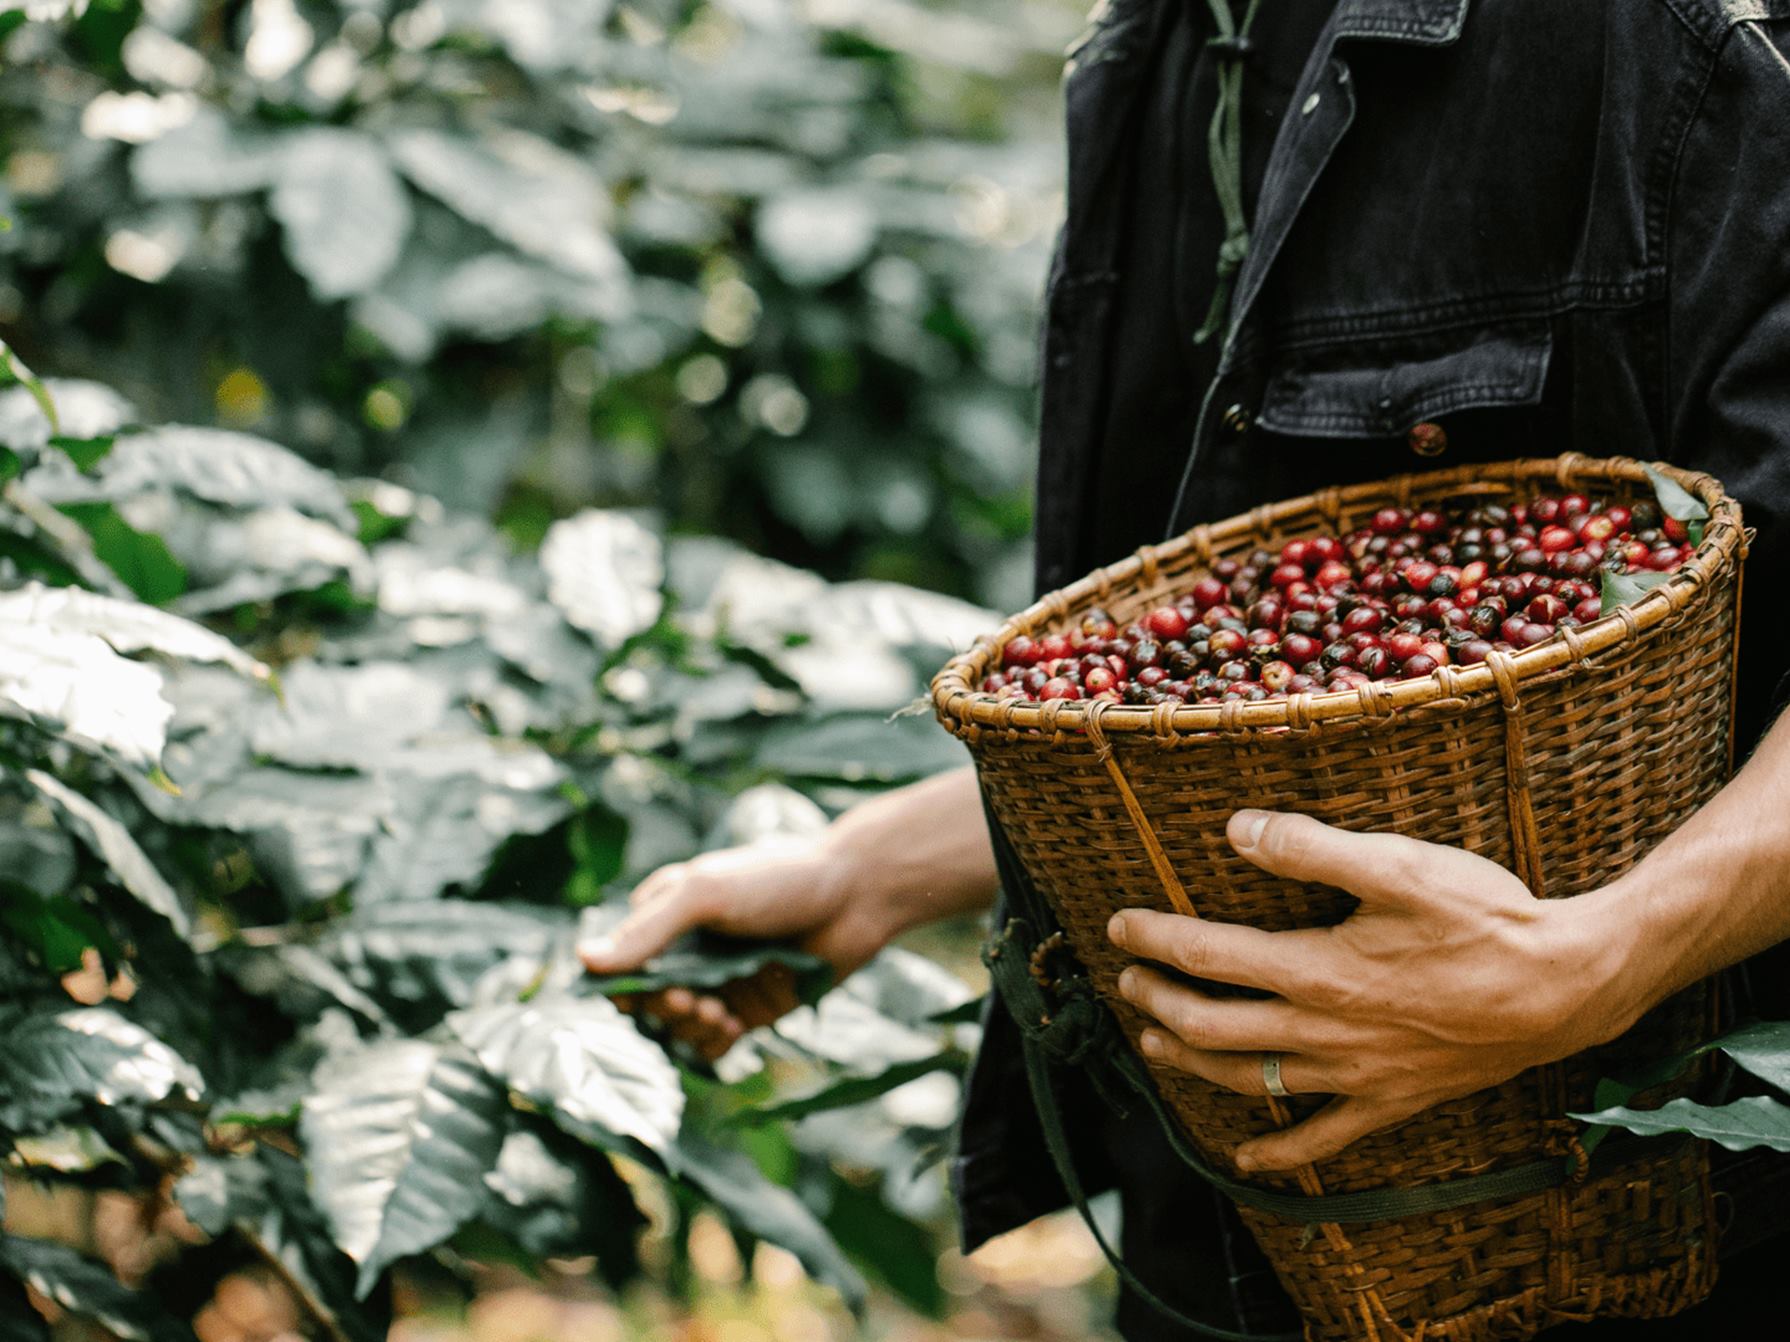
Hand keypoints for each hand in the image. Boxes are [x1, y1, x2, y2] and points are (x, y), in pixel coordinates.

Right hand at [578, 834, 895, 1060]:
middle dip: (663, 1009)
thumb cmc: (778, 878)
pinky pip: (716, 1044)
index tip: (643, 993)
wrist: (856, 893)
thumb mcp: (705, 892)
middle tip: (693, 1001)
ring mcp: (720, 983)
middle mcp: (689, 953)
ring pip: (680, 1027)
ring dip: (689, 1029)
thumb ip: (649, 929)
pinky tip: (734, 1026)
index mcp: (667, 916)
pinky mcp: (752, 1009)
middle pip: (648, 1003)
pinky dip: (715, 1044)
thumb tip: (584, 960)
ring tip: (719, 1013)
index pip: (621, 964)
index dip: (624, 987)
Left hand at [1107, 810, 1646, 1172]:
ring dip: (1193, 1063)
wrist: (1566, 986)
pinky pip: (1323, 1140)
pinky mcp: (1394, 1100)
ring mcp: (1357, 1075)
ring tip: (1154, 1045)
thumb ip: (1310, 846)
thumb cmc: (1484, 918)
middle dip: (1159, 1003)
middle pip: (1214, 1025)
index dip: (1156, 940)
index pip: (1210, 955)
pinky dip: (1278, 1152)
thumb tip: (1236, 828)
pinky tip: (1246, 1158)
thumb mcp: (1397, 864)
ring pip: (1252, 1080)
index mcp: (1318, 969)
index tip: (1118, 927)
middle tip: (1127, 983)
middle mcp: (1325, 1031)